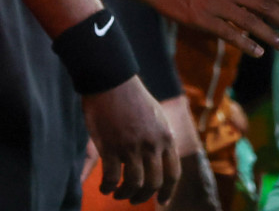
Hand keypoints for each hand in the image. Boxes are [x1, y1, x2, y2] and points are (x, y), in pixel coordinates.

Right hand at [81, 76, 178, 204]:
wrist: (112, 79)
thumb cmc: (131, 97)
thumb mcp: (155, 116)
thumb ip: (159, 138)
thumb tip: (159, 159)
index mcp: (166, 136)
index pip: (173, 173)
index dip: (169, 191)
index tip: (163, 201)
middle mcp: (152, 144)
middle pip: (154, 183)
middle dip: (143, 196)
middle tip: (133, 199)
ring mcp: (132, 146)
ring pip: (134, 184)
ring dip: (125, 194)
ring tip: (117, 193)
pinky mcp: (111, 146)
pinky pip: (111, 177)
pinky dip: (108, 187)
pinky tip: (104, 186)